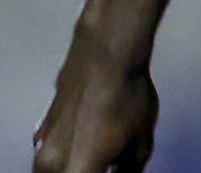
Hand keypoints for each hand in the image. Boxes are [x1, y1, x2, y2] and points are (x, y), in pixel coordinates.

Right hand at [33, 29, 159, 172]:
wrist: (104, 57)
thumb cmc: (127, 99)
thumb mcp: (141, 141)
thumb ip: (131, 167)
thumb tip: (125, 172)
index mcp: (77, 170)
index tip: (121, 170)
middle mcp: (51, 164)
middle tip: (113, 165)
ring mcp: (42, 146)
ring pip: (56, 171)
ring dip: (77, 167)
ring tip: (103, 157)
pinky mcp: (40, 130)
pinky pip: (53, 156)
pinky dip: (69, 157)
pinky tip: (91, 143)